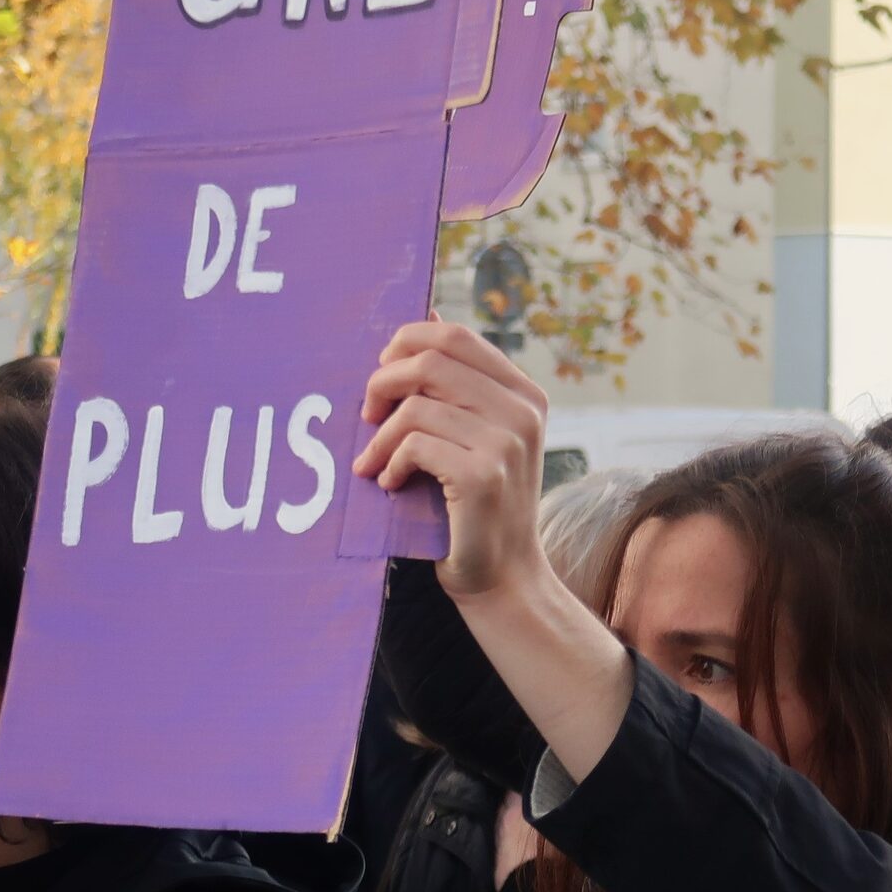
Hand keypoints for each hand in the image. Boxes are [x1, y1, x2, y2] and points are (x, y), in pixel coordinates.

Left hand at [353, 320, 549, 601]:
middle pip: (431, 360)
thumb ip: (457, 384)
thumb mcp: (476, 434)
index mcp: (524, 393)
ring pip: (415, 406)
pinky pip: (414, 444)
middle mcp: (523, 411)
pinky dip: (390, 463)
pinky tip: (391, 483)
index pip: (456, 336)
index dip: (406, 344)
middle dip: (383, 383)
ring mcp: (508, 442)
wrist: (502, 575)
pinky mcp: (484, 475)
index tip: (383, 375)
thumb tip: (429, 316)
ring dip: (380, 436)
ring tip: (375, 461)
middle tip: (367, 415)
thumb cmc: (475, 505)